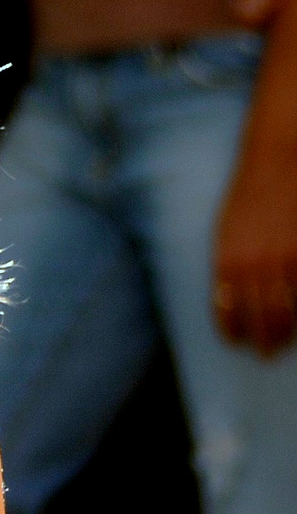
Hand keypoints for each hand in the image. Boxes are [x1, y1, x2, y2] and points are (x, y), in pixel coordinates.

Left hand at [214, 154, 296, 356]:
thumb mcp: (225, 231)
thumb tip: (229, 297)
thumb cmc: (248, 196)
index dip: (232, 330)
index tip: (237, 342)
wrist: (277, 160)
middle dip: (264, 339)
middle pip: (260, 315)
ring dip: (285, 330)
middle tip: (266, 353)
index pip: (226, 308)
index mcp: (227, 258)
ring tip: (283, 343)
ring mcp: (287, 258)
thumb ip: (228, 265)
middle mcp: (255, 262)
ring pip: (288, 307)